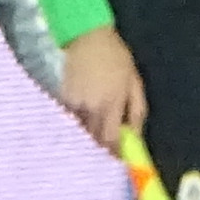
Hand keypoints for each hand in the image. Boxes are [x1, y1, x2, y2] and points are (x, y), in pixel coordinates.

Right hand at [60, 27, 144, 150]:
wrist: (88, 37)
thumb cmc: (117, 58)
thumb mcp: (135, 82)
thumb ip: (137, 111)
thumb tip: (135, 137)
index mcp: (112, 103)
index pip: (110, 139)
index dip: (112, 155)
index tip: (116, 162)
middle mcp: (92, 106)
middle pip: (93, 139)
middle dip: (100, 150)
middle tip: (105, 157)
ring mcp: (75, 103)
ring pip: (80, 131)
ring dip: (87, 138)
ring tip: (92, 142)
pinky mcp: (62, 98)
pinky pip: (70, 120)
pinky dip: (76, 126)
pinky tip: (80, 125)